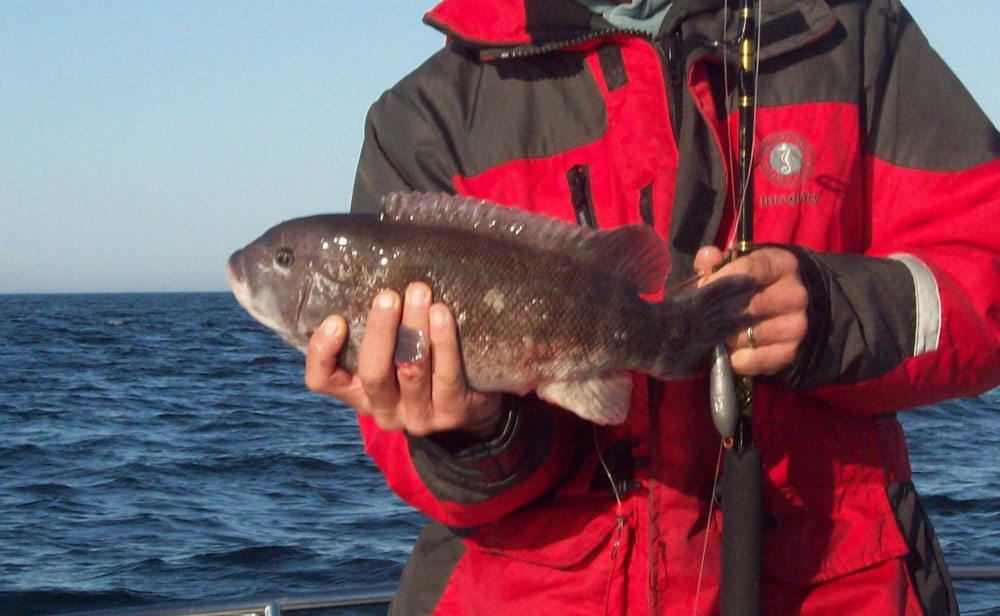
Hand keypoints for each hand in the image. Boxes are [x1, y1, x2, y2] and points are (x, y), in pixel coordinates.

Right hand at [303, 282, 503, 436]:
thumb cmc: (423, 361)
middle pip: (373, 375)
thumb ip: (378, 324)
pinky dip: (443, 342)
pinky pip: (446, 375)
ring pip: (411, 372)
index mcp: (358, 392)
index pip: (322, 380)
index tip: (335, 320)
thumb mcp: (392, 350)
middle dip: (380, 332)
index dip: (322, 353)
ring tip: (419, 292)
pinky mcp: (452, 412)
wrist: (471, 403)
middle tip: (387, 296)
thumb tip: (373, 262)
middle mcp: (384, 409)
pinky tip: (442, 314)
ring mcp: (418, 416)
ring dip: (414, 329)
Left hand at [695, 246, 808, 375]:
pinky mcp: (790, 351)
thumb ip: (717, 261)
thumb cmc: (755, 282)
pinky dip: (734, 358)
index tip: (704, 287)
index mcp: (782, 265)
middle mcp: (795, 295)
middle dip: (719, 313)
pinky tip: (729, 350)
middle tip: (702, 316)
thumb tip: (706, 257)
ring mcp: (796, 325)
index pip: (750, 270)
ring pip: (746, 335)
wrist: (787, 307)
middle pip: (747, 307)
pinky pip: (752, 360)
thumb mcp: (740, 264)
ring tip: (715, 332)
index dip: (721, 280)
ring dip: (725, 337)